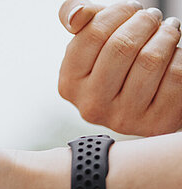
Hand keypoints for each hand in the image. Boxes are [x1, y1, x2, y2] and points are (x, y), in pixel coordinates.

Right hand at [58, 1, 181, 135]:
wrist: (147, 94)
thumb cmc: (119, 58)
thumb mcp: (93, 36)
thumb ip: (74, 16)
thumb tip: (77, 16)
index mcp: (69, 84)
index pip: (93, 33)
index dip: (119, 11)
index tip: (130, 11)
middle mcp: (92, 107)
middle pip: (122, 46)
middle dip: (145, 21)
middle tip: (152, 19)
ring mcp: (123, 119)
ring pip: (151, 60)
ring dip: (166, 35)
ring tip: (166, 34)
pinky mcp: (154, 124)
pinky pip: (174, 75)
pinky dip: (179, 58)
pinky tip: (172, 60)